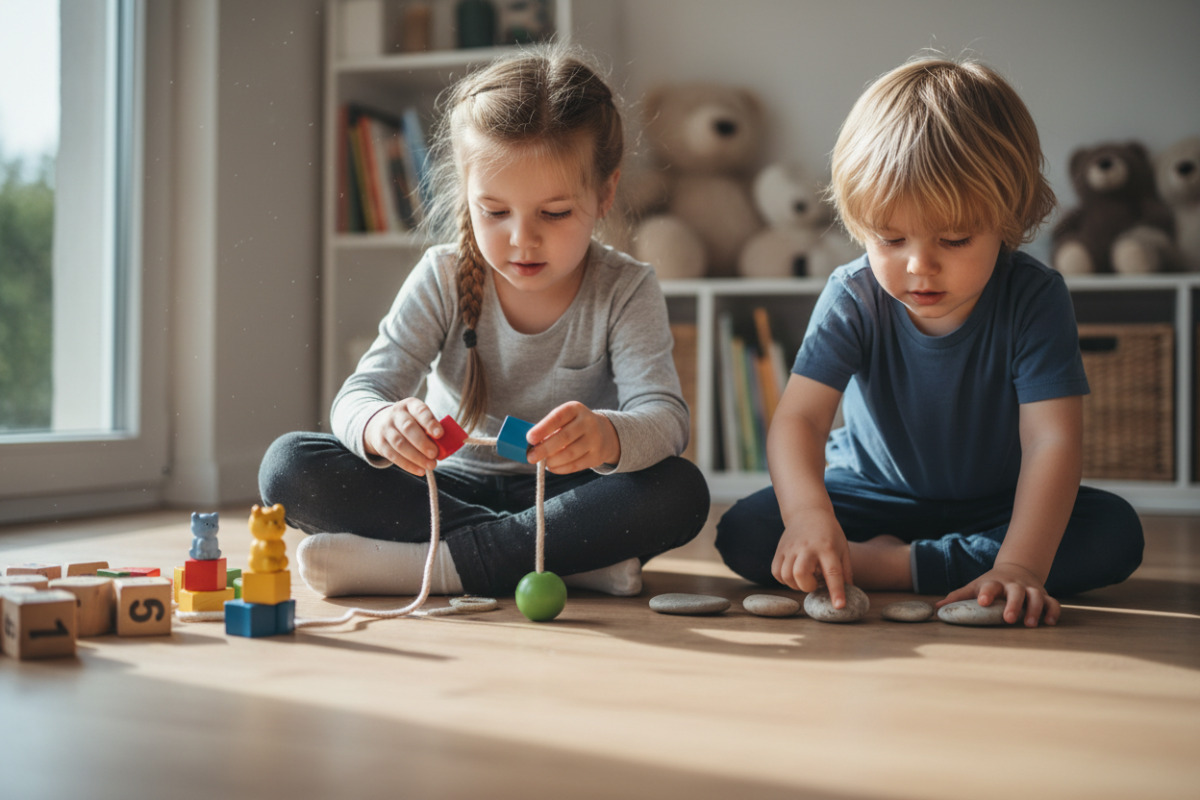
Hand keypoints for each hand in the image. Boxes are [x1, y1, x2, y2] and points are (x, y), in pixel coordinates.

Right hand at [363, 397, 442, 475]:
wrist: (380, 423)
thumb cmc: (410, 422)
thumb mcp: (419, 418)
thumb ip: (430, 428)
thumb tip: (444, 446)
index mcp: (410, 405)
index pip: (420, 411)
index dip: (430, 422)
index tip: (440, 434)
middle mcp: (396, 414)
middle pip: (408, 428)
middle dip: (423, 443)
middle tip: (435, 454)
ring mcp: (386, 428)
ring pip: (400, 443)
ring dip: (417, 457)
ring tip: (431, 465)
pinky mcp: (380, 443)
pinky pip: (394, 456)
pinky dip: (408, 465)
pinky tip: (420, 470)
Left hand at [526, 402, 619, 473]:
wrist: (604, 433)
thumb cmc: (573, 426)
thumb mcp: (564, 420)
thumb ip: (548, 429)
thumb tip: (531, 446)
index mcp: (575, 409)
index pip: (558, 417)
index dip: (543, 428)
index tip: (529, 439)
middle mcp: (588, 422)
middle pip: (564, 437)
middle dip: (544, 449)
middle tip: (531, 457)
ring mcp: (595, 439)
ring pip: (570, 453)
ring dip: (552, 461)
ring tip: (543, 463)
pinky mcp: (597, 456)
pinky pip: (576, 465)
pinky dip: (561, 469)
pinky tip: (552, 468)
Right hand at [771, 507, 853, 607]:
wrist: (808, 512)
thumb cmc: (829, 534)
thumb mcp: (843, 548)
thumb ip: (846, 572)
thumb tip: (849, 594)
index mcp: (827, 548)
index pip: (833, 572)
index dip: (836, 591)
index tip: (839, 606)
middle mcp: (807, 548)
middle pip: (800, 574)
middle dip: (807, 586)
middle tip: (813, 583)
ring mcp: (791, 548)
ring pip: (786, 575)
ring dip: (796, 584)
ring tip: (805, 577)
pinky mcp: (780, 550)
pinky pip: (776, 572)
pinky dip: (784, 579)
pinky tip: (793, 574)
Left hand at [936, 562, 1060, 626]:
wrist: (1017, 570)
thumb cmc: (990, 584)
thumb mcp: (974, 587)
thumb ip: (958, 597)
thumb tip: (936, 607)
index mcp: (994, 583)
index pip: (989, 586)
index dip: (986, 593)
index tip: (982, 602)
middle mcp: (1014, 585)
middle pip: (1016, 592)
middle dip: (1013, 604)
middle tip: (1009, 618)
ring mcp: (1030, 590)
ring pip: (1036, 597)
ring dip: (1034, 610)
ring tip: (1029, 624)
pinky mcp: (1044, 596)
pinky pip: (1052, 603)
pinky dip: (1052, 611)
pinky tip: (1049, 622)